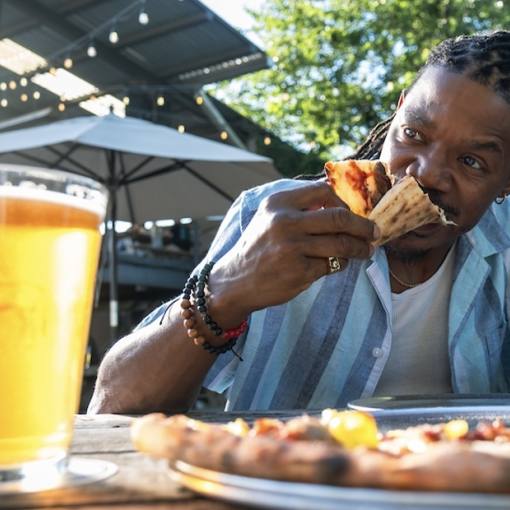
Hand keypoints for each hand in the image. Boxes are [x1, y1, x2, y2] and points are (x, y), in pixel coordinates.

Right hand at [207, 181, 379, 326]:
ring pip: (341, 243)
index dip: (344, 202)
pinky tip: (338, 264)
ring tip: (366, 251)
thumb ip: (299, 207)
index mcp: (278, 203)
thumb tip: (340, 203)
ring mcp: (292, 247)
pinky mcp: (299, 271)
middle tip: (374, 232)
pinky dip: (341, 263)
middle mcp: (285, 222)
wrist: (236, 281)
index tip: (353, 212)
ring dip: (360, 248)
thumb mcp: (270, 218)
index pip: (324, 191)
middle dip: (363, 226)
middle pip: (339, 217)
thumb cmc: (259, 248)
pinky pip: (332, 264)